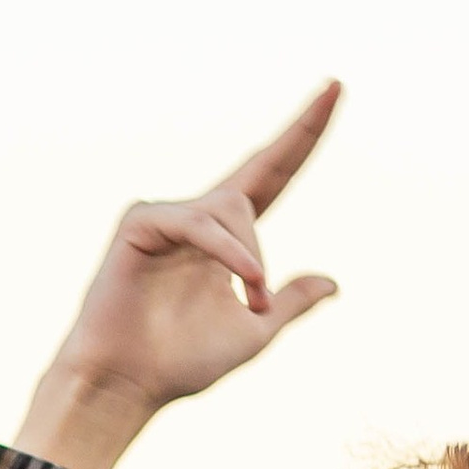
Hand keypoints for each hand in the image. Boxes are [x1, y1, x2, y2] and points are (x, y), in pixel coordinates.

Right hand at [15, 83, 342, 468]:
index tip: (333, 93)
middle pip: (260, 167)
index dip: (302, 141)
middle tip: (338, 85)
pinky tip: (247, 284)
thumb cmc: (181, 362)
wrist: (130, 383)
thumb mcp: (255, 331)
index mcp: (228, 240)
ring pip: (235, 209)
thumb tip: (333, 282)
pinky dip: (232, 254)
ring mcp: (168, 216)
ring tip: (252, 305)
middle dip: (302, 130)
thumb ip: (289, 302)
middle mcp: (200, 218)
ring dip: (254, 262)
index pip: (273, 178)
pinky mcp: (141, 223)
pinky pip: (201, 224)